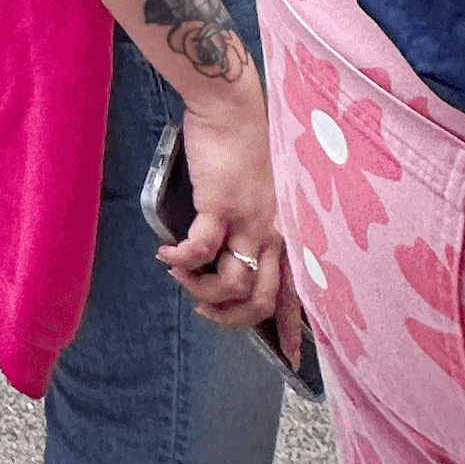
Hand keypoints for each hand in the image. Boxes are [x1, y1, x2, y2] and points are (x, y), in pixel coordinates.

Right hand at [160, 90, 303, 365]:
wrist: (230, 106)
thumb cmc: (243, 142)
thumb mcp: (260, 189)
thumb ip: (253, 219)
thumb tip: (231, 246)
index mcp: (286, 230)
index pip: (298, 289)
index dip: (294, 327)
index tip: (292, 357)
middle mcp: (274, 232)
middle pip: (264, 299)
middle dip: (233, 317)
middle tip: (207, 311)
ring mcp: (249, 221)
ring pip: (233, 283)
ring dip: (201, 289)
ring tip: (180, 277)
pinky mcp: (220, 206)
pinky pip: (200, 250)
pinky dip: (180, 261)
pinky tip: (166, 257)